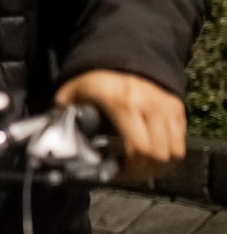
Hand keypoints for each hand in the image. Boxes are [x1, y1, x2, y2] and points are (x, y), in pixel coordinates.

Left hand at [56, 69, 186, 182]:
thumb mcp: (69, 96)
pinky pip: (180, 142)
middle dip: (143, 172)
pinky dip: (168, 155)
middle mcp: (149, 105)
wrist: (118, 59)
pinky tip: (149, 156)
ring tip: (137, 167)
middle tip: (126, 174)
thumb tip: (52, 147)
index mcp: (122, 103)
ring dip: (158, 166)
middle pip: (159, 155)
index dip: (130, 170)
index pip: (140, 148)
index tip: (114, 173)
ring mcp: (167, 106)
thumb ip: (61, 120)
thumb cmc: (91, 82)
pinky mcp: (177, 108)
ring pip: (175, 152)